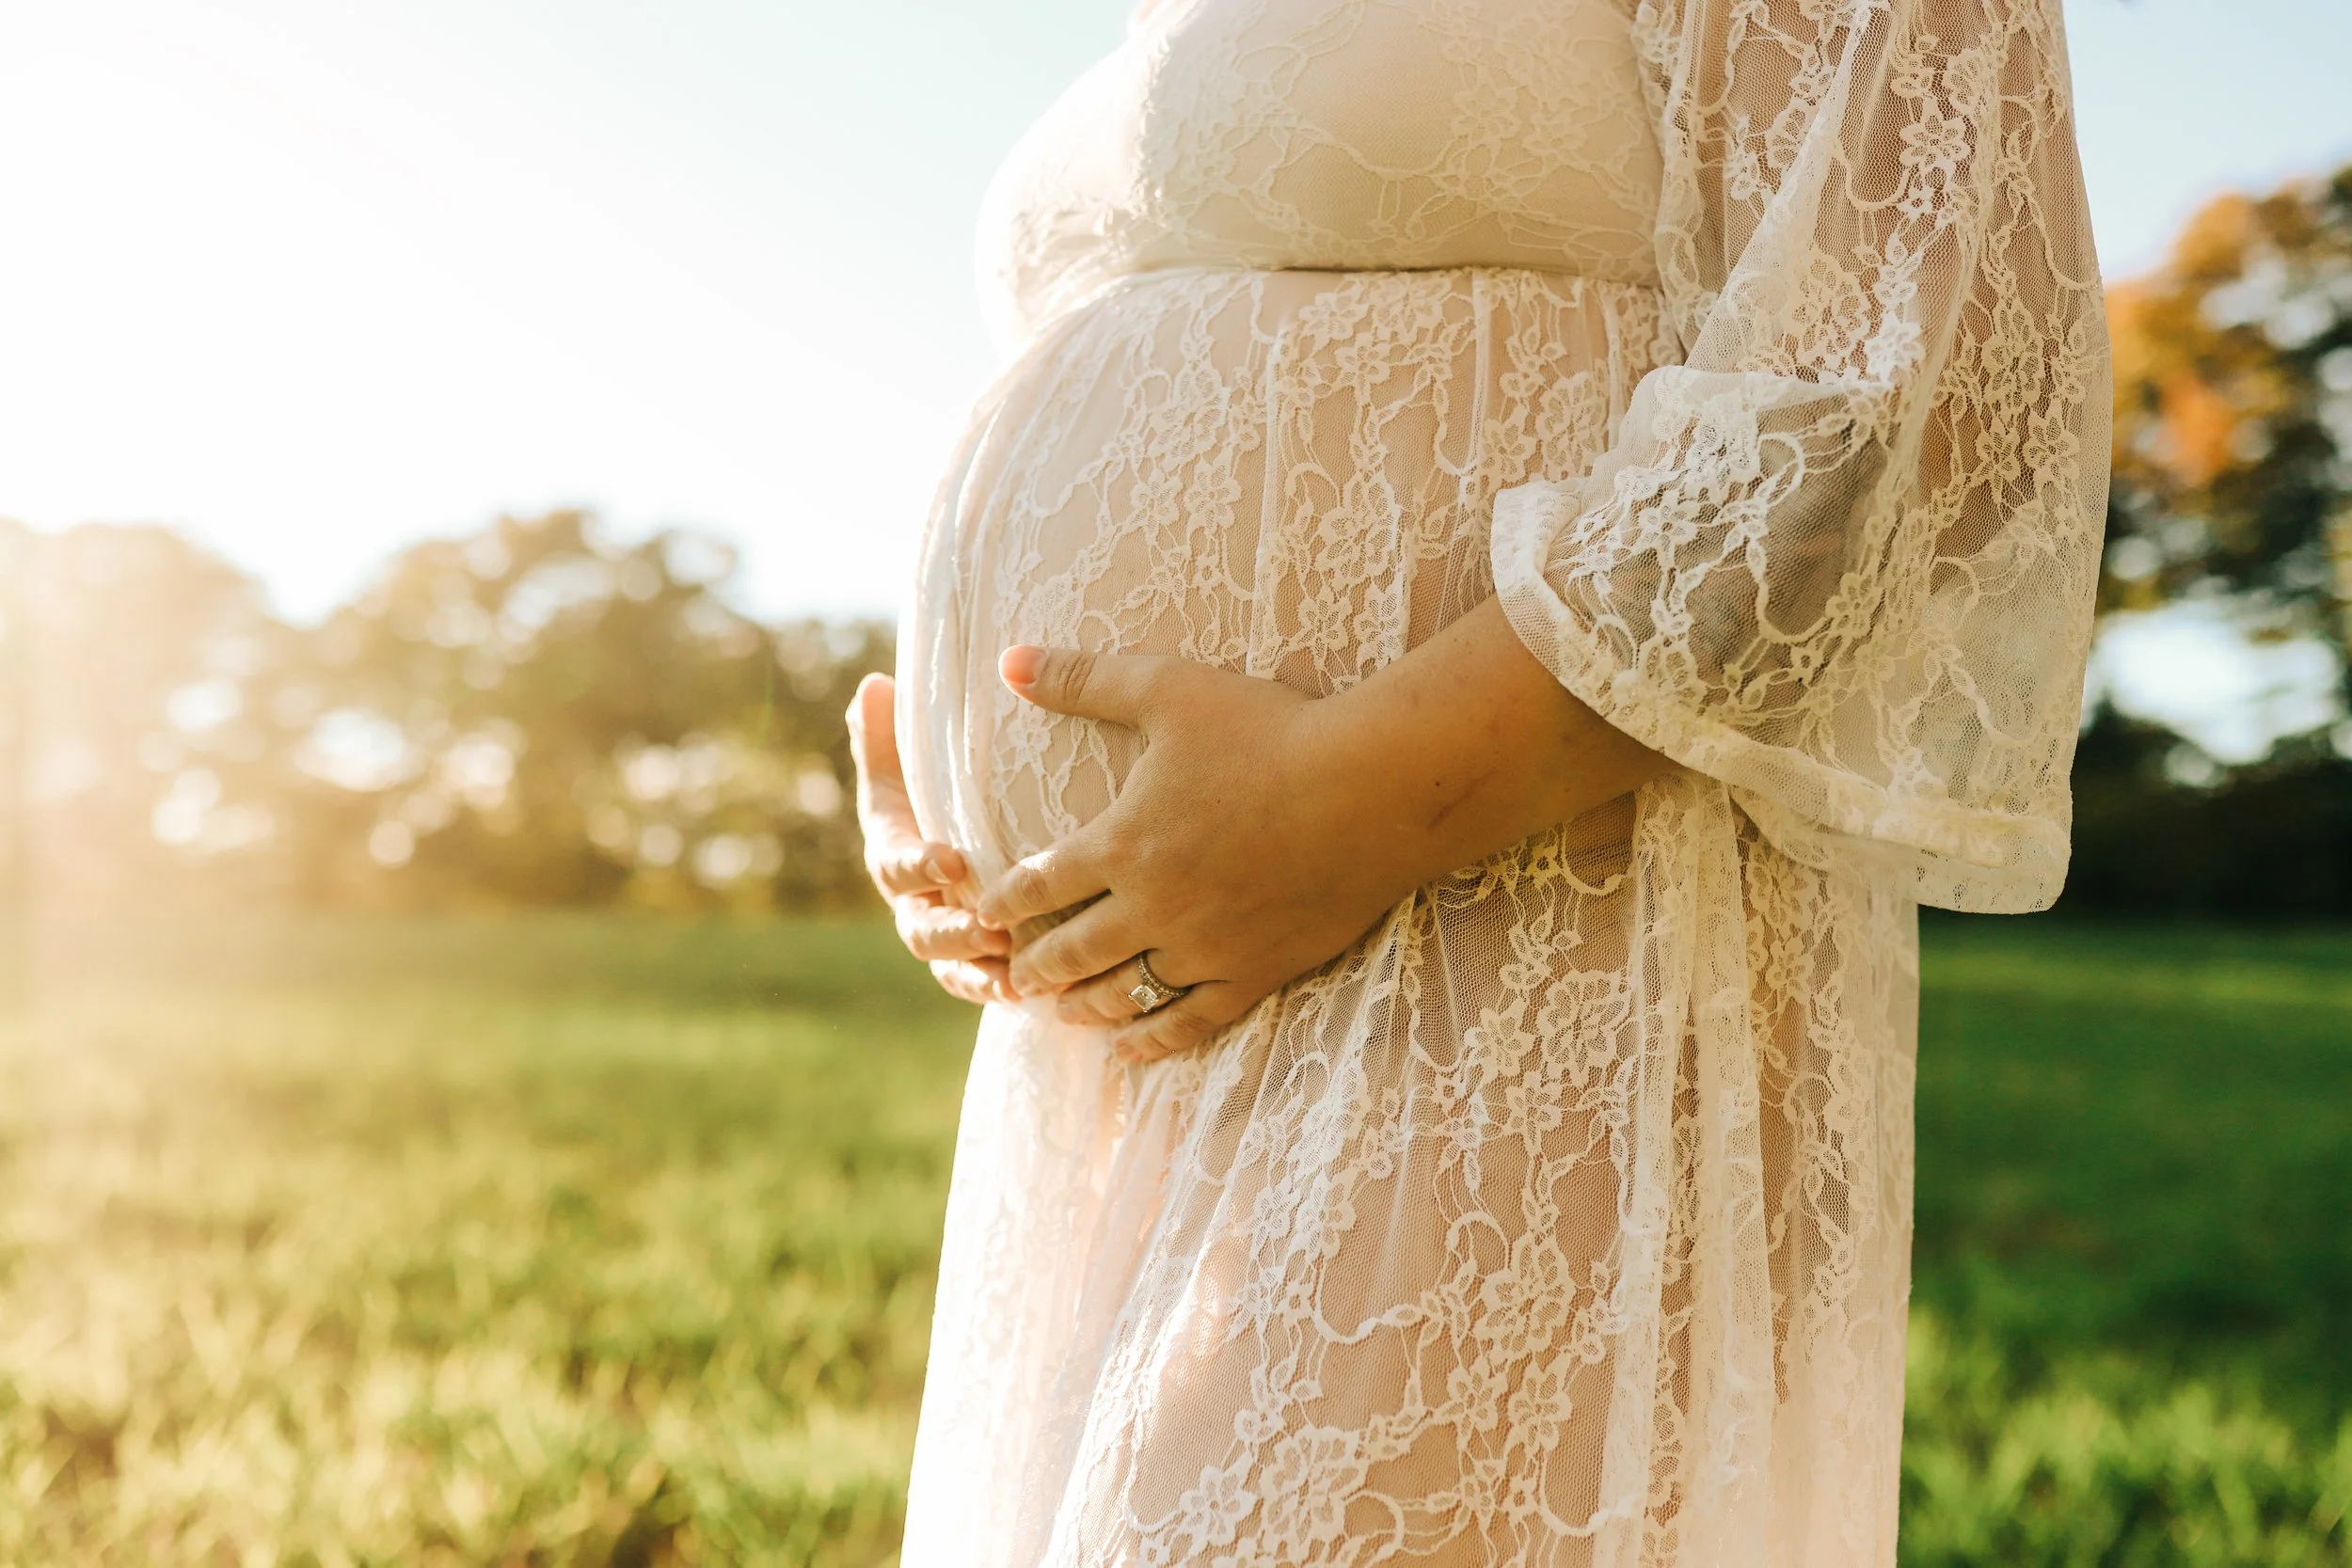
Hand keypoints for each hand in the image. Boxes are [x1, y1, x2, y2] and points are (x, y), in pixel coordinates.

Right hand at [847, 673, 1015, 1005]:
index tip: (949, 859)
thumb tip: (877, 685)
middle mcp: (916, 903)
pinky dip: (1003, 991)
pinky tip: (1034, 994)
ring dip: (981, 972)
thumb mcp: (910, 762)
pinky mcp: (981, 961)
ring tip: (1015, 974)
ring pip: (953, 968)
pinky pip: (985, 986)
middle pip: (922, 930)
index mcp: (895, 854)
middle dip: (953, 932)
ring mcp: (947, 938)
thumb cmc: (939, 788)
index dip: (918, 866)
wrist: (974, 829)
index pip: (895, 865)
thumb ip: (889, 732)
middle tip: (988, 929)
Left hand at [975, 647, 1414, 1064]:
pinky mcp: (1255, 972)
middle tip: (1013, 976)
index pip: (1039, 884)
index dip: (1003, 901)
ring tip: (1062, 1011)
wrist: (1372, 790)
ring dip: (1082, 1006)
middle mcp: (1153, 907)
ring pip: (1123, 995)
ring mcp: (1205, 948)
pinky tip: (1131, 1048)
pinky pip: (1191, 1021)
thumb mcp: (1169, 689)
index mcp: (1123, 843)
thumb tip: (1008, 659)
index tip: (983, 911)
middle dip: (1034, 966)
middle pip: (1071, 951)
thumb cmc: (1272, 731)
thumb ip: (1083, 679)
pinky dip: (1152, 1039)